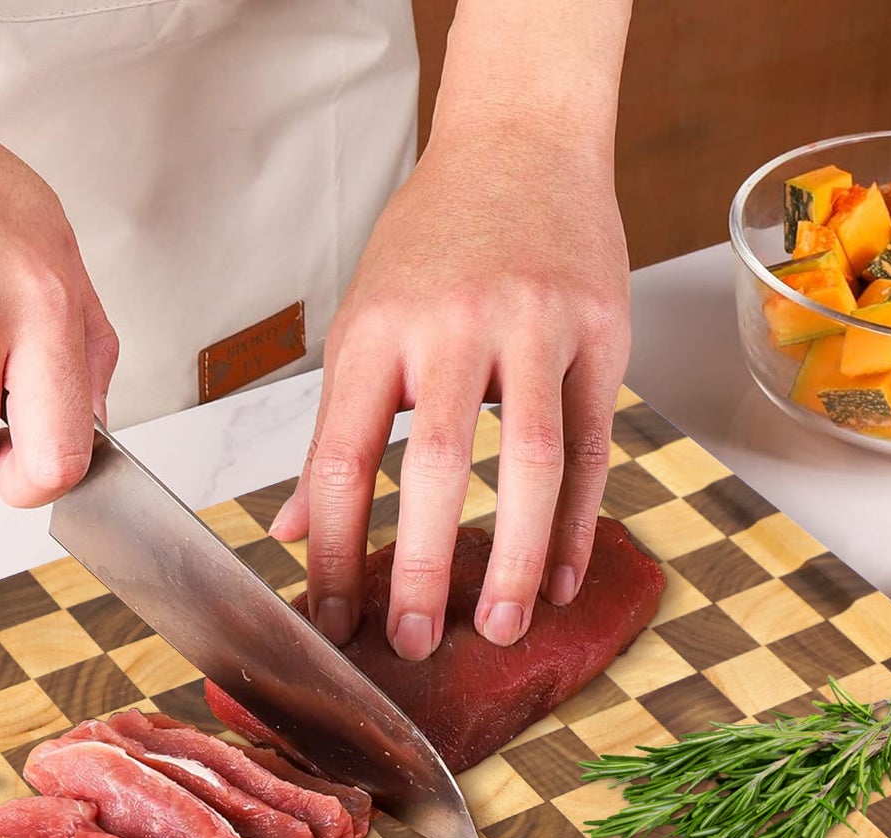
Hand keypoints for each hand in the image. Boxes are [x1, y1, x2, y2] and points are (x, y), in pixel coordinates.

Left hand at [270, 119, 629, 658]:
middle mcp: (451, 326)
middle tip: (413, 643)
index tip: (330, 615)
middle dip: (422, 567)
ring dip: (515, 557)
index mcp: (375, 332)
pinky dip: (578, 522)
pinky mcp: (599, 331)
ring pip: (532, 461)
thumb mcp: (362, 323)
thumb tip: (291, 531)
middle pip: (436, 466)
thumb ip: (333, 431)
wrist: (523, 141)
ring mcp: (533, 325)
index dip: (331, 549)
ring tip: (501, 628)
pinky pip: (593, 443)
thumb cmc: (433, 241)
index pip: (342, 460)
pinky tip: (559, 578)